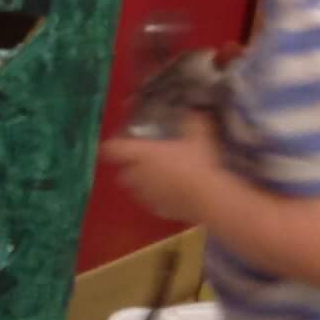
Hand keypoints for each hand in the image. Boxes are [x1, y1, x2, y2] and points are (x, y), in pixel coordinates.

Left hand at [102, 111, 225, 220]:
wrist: (207, 197)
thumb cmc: (198, 162)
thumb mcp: (199, 136)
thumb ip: (193, 121)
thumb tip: (193, 110)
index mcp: (141, 154)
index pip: (113, 148)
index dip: (114, 144)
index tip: (121, 141)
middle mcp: (136, 174)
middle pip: (122, 171)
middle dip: (130, 167)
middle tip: (147, 161)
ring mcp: (144, 194)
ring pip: (135, 189)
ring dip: (143, 183)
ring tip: (161, 179)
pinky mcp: (156, 210)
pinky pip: (152, 202)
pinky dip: (158, 198)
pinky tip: (174, 195)